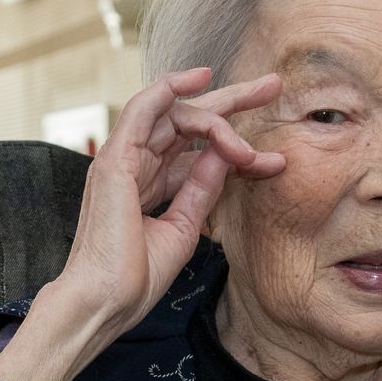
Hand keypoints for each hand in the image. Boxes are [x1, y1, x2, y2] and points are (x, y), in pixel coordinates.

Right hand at [52, 68, 284, 343]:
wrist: (105, 301)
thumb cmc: (135, 279)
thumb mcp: (183, 228)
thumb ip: (201, 190)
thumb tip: (225, 156)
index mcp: (149, 187)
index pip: (197, 154)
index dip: (237, 149)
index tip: (276, 161)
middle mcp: (135, 167)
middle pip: (187, 122)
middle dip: (232, 102)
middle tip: (272, 86)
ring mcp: (123, 161)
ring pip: (173, 113)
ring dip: (217, 107)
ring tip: (255, 102)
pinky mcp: (115, 160)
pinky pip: (142, 109)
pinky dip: (169, 89)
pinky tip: (200, 78)